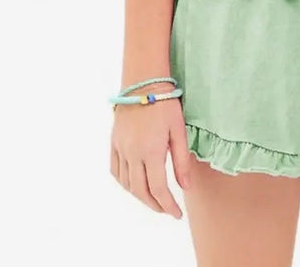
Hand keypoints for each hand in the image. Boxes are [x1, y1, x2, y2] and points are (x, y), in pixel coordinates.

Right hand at [110, 87, 191, 217]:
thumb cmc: (165, 105)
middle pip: (141, 191)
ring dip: (139, 196)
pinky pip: (115, 170)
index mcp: (151, 152)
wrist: (143, 83)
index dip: (168, 206)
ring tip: (153, 199)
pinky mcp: (114, 142)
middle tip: (167, 210)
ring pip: (126, 184)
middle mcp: (133, 154)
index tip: (177, 214)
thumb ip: (181, 161)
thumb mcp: (179, 131)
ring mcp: (121, 148)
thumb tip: (185, 187)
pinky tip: (134, 185)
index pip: (159, 189)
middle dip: (155, 205)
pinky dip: (124, 183)